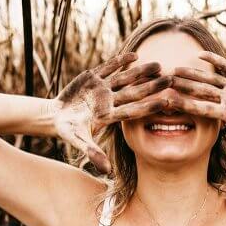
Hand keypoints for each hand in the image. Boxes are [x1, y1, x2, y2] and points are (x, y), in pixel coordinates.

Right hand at [52, 52, 171, 173]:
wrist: (54, 116)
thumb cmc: (67, 130)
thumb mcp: (78, 141)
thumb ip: (93, 153)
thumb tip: (106, 171)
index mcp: (109, 116)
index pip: (133, 111)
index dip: (149, 106)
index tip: (166, 103)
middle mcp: (110, 101)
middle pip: (134, 92)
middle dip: (152, 86)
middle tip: (171, 80)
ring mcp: (102, 88)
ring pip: (125, 78)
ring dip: (141, 71)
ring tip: (158, 64)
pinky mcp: (93, 77)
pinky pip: (109, 67)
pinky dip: (120, 61)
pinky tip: (135, 54)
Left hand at [168, 51, 225, 168]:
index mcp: (225, 113)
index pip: (201, 109)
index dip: (185, 104)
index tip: (169, 101)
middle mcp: (225, 99)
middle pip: (200, 92)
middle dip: (182, 86)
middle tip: (163, 81)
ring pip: (209, 79)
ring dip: (192, 73)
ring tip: (174, 68)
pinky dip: (215, 61)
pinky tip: (200, 54)